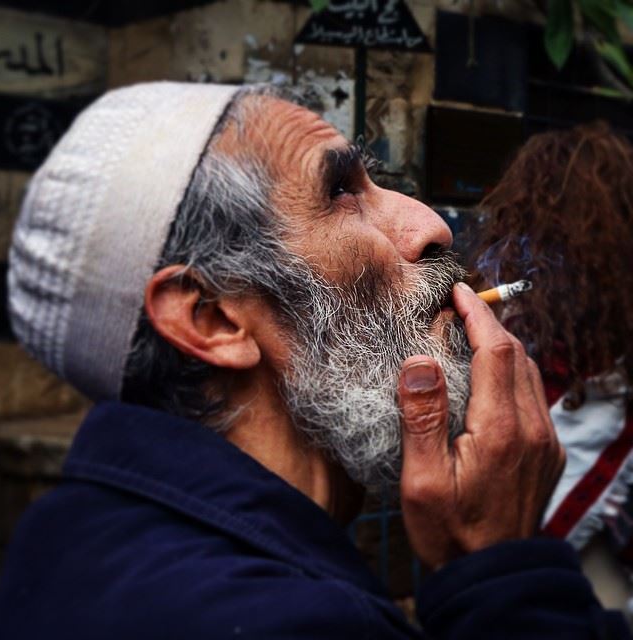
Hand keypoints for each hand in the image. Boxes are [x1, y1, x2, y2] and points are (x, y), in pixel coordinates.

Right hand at [398, 282, 565, 570]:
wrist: (494, 577)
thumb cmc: (451, 532)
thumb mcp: (422, 480)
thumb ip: (422, 418)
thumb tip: (420, 361)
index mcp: (501, 429)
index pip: (497, 351)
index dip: (479, 314)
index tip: (459, 291)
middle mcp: (532, 428)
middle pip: (517, 355)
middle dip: (490, 322)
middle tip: (458, 306)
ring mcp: (545, 440)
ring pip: (529, 373)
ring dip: (502, 345)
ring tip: (470, 332)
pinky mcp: (546, 451)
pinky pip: (533, 395)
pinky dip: (510, 371)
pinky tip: (488, 375)